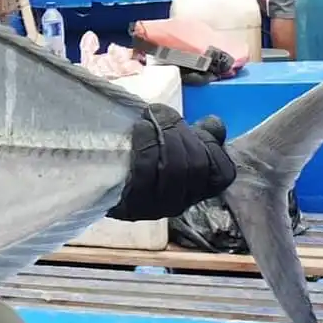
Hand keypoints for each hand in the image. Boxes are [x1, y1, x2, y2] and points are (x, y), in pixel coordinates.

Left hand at [107, 104, 236, 221]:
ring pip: (173, 168)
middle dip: (180, 133)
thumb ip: (199, 134)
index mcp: (199, 188)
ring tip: (147, 120)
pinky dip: (145, 144)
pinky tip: (139, 129)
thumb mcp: (175, 141)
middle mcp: (182, 202)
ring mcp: (158, 208)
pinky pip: (144, 172)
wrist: (101, 178)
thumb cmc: (143, 155)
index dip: (210, 144)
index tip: (188, 124)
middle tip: (161, 114)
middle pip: (196, 166)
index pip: (222, 172)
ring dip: (162, 136)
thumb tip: (214, 123)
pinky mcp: (133, 207)